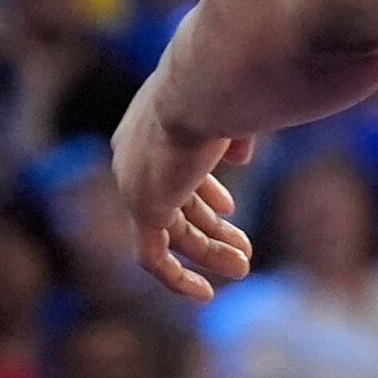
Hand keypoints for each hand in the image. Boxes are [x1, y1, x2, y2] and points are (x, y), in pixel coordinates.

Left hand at [108, 82, 255, 300]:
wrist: (211, 83)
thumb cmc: (232, 85)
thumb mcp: (235, 109)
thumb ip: (233, 134)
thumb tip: (238, 157)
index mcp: (151, 125)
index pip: (174, 169)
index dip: (203, 192)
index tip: (230, 208)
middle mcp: (134, 154)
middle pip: (174, 203)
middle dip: (211, 228)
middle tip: (243, 250)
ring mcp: (136, 182)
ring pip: (172, 231)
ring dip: (209, 252)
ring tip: (242, 268)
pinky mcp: (144, 206)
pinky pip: (153, 255)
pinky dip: (176, 276)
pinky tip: (204, 294)